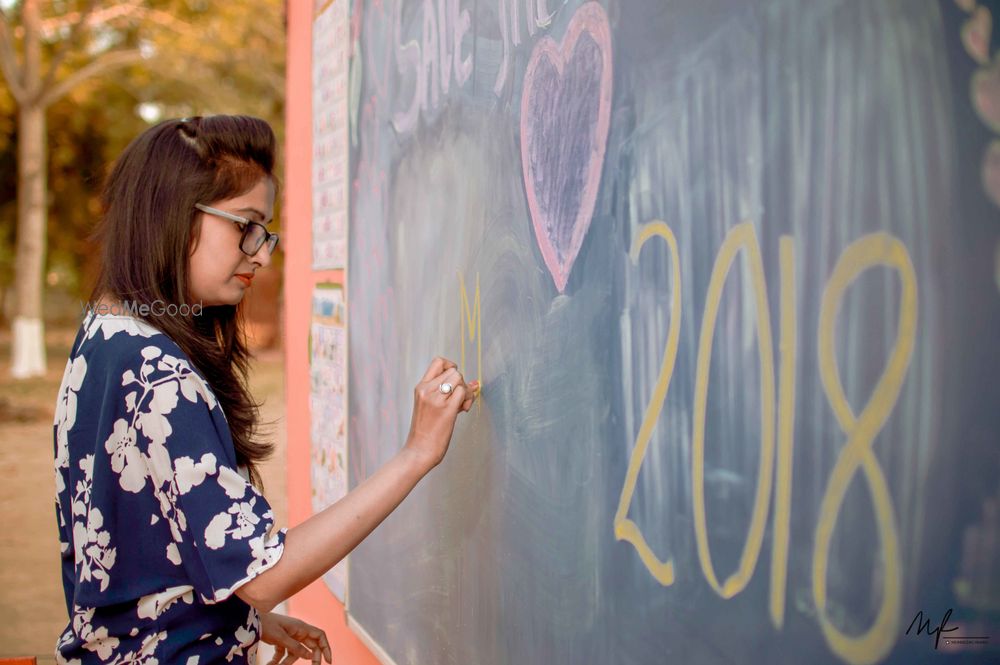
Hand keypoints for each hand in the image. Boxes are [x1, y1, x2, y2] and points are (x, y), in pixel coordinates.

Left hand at [260, 611, 331, 664]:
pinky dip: (278, 660)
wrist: (251, 619)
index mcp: (301, 628)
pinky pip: (283, 652)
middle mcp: (298, 631)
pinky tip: (270, 664)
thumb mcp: (280, 638)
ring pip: (295, 652)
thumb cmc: (266, 624)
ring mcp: (289, 636)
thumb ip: (295, 647)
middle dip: (310, 658)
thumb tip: (310, 656)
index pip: (320, 636)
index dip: (326, 648)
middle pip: (309, 646)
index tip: (328, 661)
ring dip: (287, 662)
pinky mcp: (280, 640)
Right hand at [404, 357, 479, 471]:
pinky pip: (463, 392)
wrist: (419, 450)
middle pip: (454, 371)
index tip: (454, 380)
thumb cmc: (426, 431)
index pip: (438, 362)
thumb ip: (449, 393)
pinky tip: (463, 409)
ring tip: (462, 405)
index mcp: (421, 388)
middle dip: (461, 383)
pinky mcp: (446, 410)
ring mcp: (436, 399)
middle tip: (460, 398)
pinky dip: (468, 399)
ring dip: (466, 390)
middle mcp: (427, 390)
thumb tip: (475, 383)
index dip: (451, 367)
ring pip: (459, 379)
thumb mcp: (430, 406)